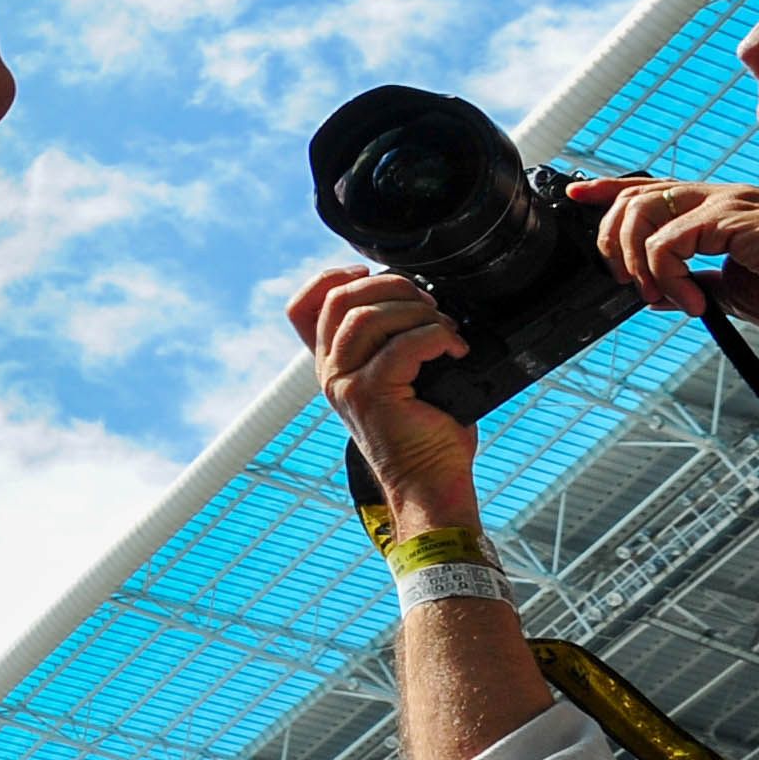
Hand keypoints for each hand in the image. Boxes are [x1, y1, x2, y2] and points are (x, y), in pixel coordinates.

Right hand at [286, 268, 483, 532]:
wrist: (430, 486)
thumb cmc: (426, 436)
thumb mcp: (402, 380)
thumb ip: (394, 343)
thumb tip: (423, 300)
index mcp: (332, 366)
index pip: (302, 308)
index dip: (330, 278)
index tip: (368, 273)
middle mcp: (329, 373)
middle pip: (338, 299)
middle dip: (390, 286)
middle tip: (428, 304)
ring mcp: (344, 384)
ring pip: (366, 316)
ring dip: (416, 312)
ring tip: (445, 329)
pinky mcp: (370, 395)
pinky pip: (404, 344)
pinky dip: (438, 337)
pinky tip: (456, 350)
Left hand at [569, 175, 758, 337]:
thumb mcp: (741, 293)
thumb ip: (700, 285)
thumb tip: (659, 292)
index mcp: (724, 211)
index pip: (655, 189)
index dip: (609, 190)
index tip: (575, 196)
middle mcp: (722, 199)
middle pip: (635, 196)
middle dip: (611, 242)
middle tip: (631, 286)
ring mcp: (729, 203)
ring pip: (642, 211)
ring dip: (635, 260)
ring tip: (662, 296)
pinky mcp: (735, 218)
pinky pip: (668, 240)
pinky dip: (667, 274)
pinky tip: (692, 301)